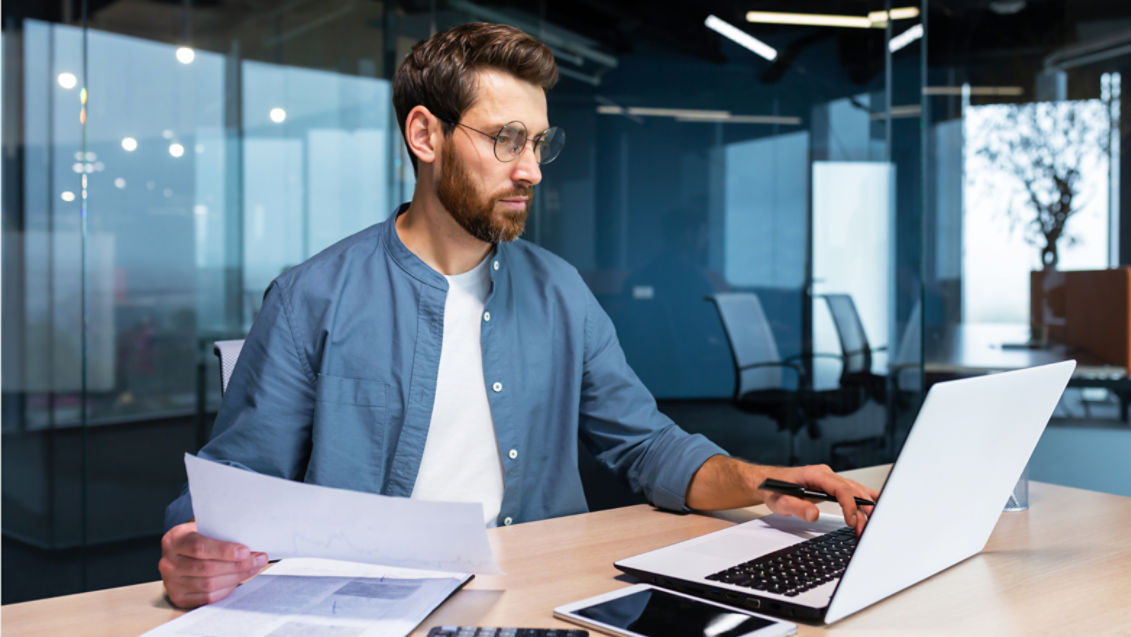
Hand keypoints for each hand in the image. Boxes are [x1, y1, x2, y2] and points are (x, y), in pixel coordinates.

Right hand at [159, 522, 267, 607]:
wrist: (180, 552)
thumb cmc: (198, 537)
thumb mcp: (204, 528)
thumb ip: (221, 532)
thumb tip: (251, 540)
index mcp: (174, 540)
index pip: (199, 547)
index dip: (224, 551)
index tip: (245, 551)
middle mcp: (168, 563)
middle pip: (207, 568)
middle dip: (237, 565)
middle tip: (258, 559)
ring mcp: (171, 583)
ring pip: (209, 584)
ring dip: (236, 577)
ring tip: (253, 568)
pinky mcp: (178, 597)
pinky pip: (207, 597)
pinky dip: (226, 589)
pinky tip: (238, 580)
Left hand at [760, 464, 879, 535]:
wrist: (768, 482)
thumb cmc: (774, 489)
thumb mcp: (780, 501)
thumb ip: (796, 507)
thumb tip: (813, 515)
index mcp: (815, 474)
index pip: (840, 488)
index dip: (849, 504)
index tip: (851, 521)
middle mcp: (826, 474)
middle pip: (852, 490)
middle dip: (862, 510)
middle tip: (865, 529)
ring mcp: (830, 479)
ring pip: (855, 491)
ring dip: (864, 508)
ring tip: (870, 526)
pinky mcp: (832, 486)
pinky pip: (852, 491)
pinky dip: (865, 499)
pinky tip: (877, 505)